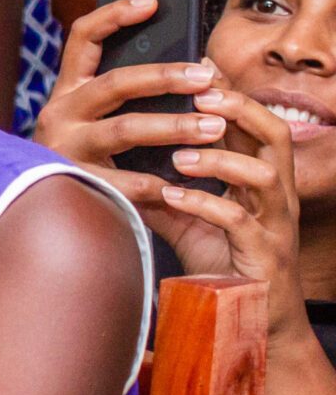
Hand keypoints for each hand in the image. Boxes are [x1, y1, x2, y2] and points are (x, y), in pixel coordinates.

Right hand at [31, 0, 220, 206]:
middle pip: (115, 83)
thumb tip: (198, 71)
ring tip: (214, 127)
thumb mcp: (94, 120)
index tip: (153, 3)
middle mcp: (61, 113)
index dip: (114, 15)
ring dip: (174, 126)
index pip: (83, 38)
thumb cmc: (85, 156)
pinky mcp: (75, 182)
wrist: (31, 204)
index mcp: (68, 91)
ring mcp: (65, 147)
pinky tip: (184, 184)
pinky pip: (123, 181)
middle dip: (165, 77)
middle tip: (206, 77)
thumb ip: (127, 97)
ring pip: (123, 129)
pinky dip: (157, 182)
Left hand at [153, 89, 308, 343]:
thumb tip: (119, 164)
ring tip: (178, 157)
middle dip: (240, 110)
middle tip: (199, 97)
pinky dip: (206, 204)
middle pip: (275, 135)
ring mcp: (274, 225)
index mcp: (260, 179)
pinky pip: (240, 222)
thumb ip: (164, 189)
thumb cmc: (223, 262)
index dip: (233, 96)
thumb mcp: (189, 219)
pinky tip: (173, 197)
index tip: (199, 74)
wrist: (251, 320)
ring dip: (219, 161)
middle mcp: (275, 196)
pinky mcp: (263, 255)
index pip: (256, 124)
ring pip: (264, 176)